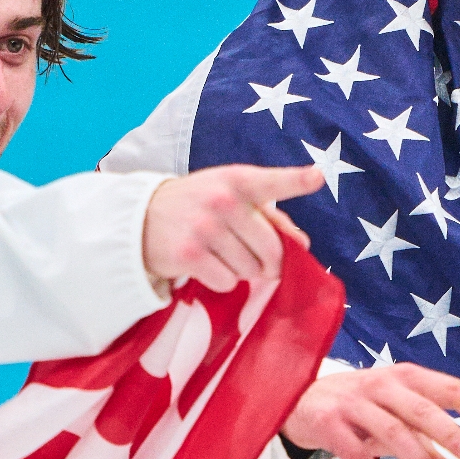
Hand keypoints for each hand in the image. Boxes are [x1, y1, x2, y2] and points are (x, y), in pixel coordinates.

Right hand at [142, 164, 321, 290]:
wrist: (142, 217)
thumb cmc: (198, 205)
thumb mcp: (230, 196)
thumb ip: (270, 216)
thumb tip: (302, 243)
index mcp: (238, 180)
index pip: (272, 182)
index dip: (297, 180)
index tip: (317, 177)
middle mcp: (222, 201)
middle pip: (272, 249)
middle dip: (270, 263)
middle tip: (259, 262)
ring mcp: (204, 227)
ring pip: (250, 270)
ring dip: (243, 272)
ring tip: (223, 256)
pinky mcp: (189, 254)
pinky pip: (227, 282)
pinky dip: (222, 281)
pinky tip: (207, 265)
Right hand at [281, 363, 459, 458]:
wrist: (297, 397)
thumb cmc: (359, 406)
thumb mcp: (396, 419)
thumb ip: (430, 446)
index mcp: (403, 377)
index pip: (446, 387)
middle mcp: (379, 385)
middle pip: (419, 409)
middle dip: (449, 432)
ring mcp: (352, 404)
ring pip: (391, 432)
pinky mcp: (328, 424)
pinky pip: (356, 454)